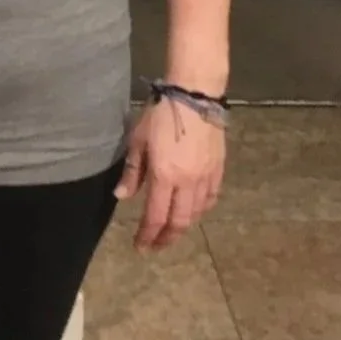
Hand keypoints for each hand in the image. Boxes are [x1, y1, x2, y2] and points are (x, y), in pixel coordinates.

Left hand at [117, 95, 226, 249]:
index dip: (147, 236)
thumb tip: (122, 196)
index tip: (140, 247)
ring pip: (197, 213)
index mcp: (164, 176)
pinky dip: (202, 209)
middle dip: (166, 238)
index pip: (156, 217)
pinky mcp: (218, 167)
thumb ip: (133, 171)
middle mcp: (187, 182)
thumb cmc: (162, 113)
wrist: (195, 93)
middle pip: (179, 221)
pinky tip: (195, 210)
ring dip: (183, 226)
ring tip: (172, 230)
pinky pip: (212, 197)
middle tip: (156, 245)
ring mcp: (206, 176)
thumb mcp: (139, 139)